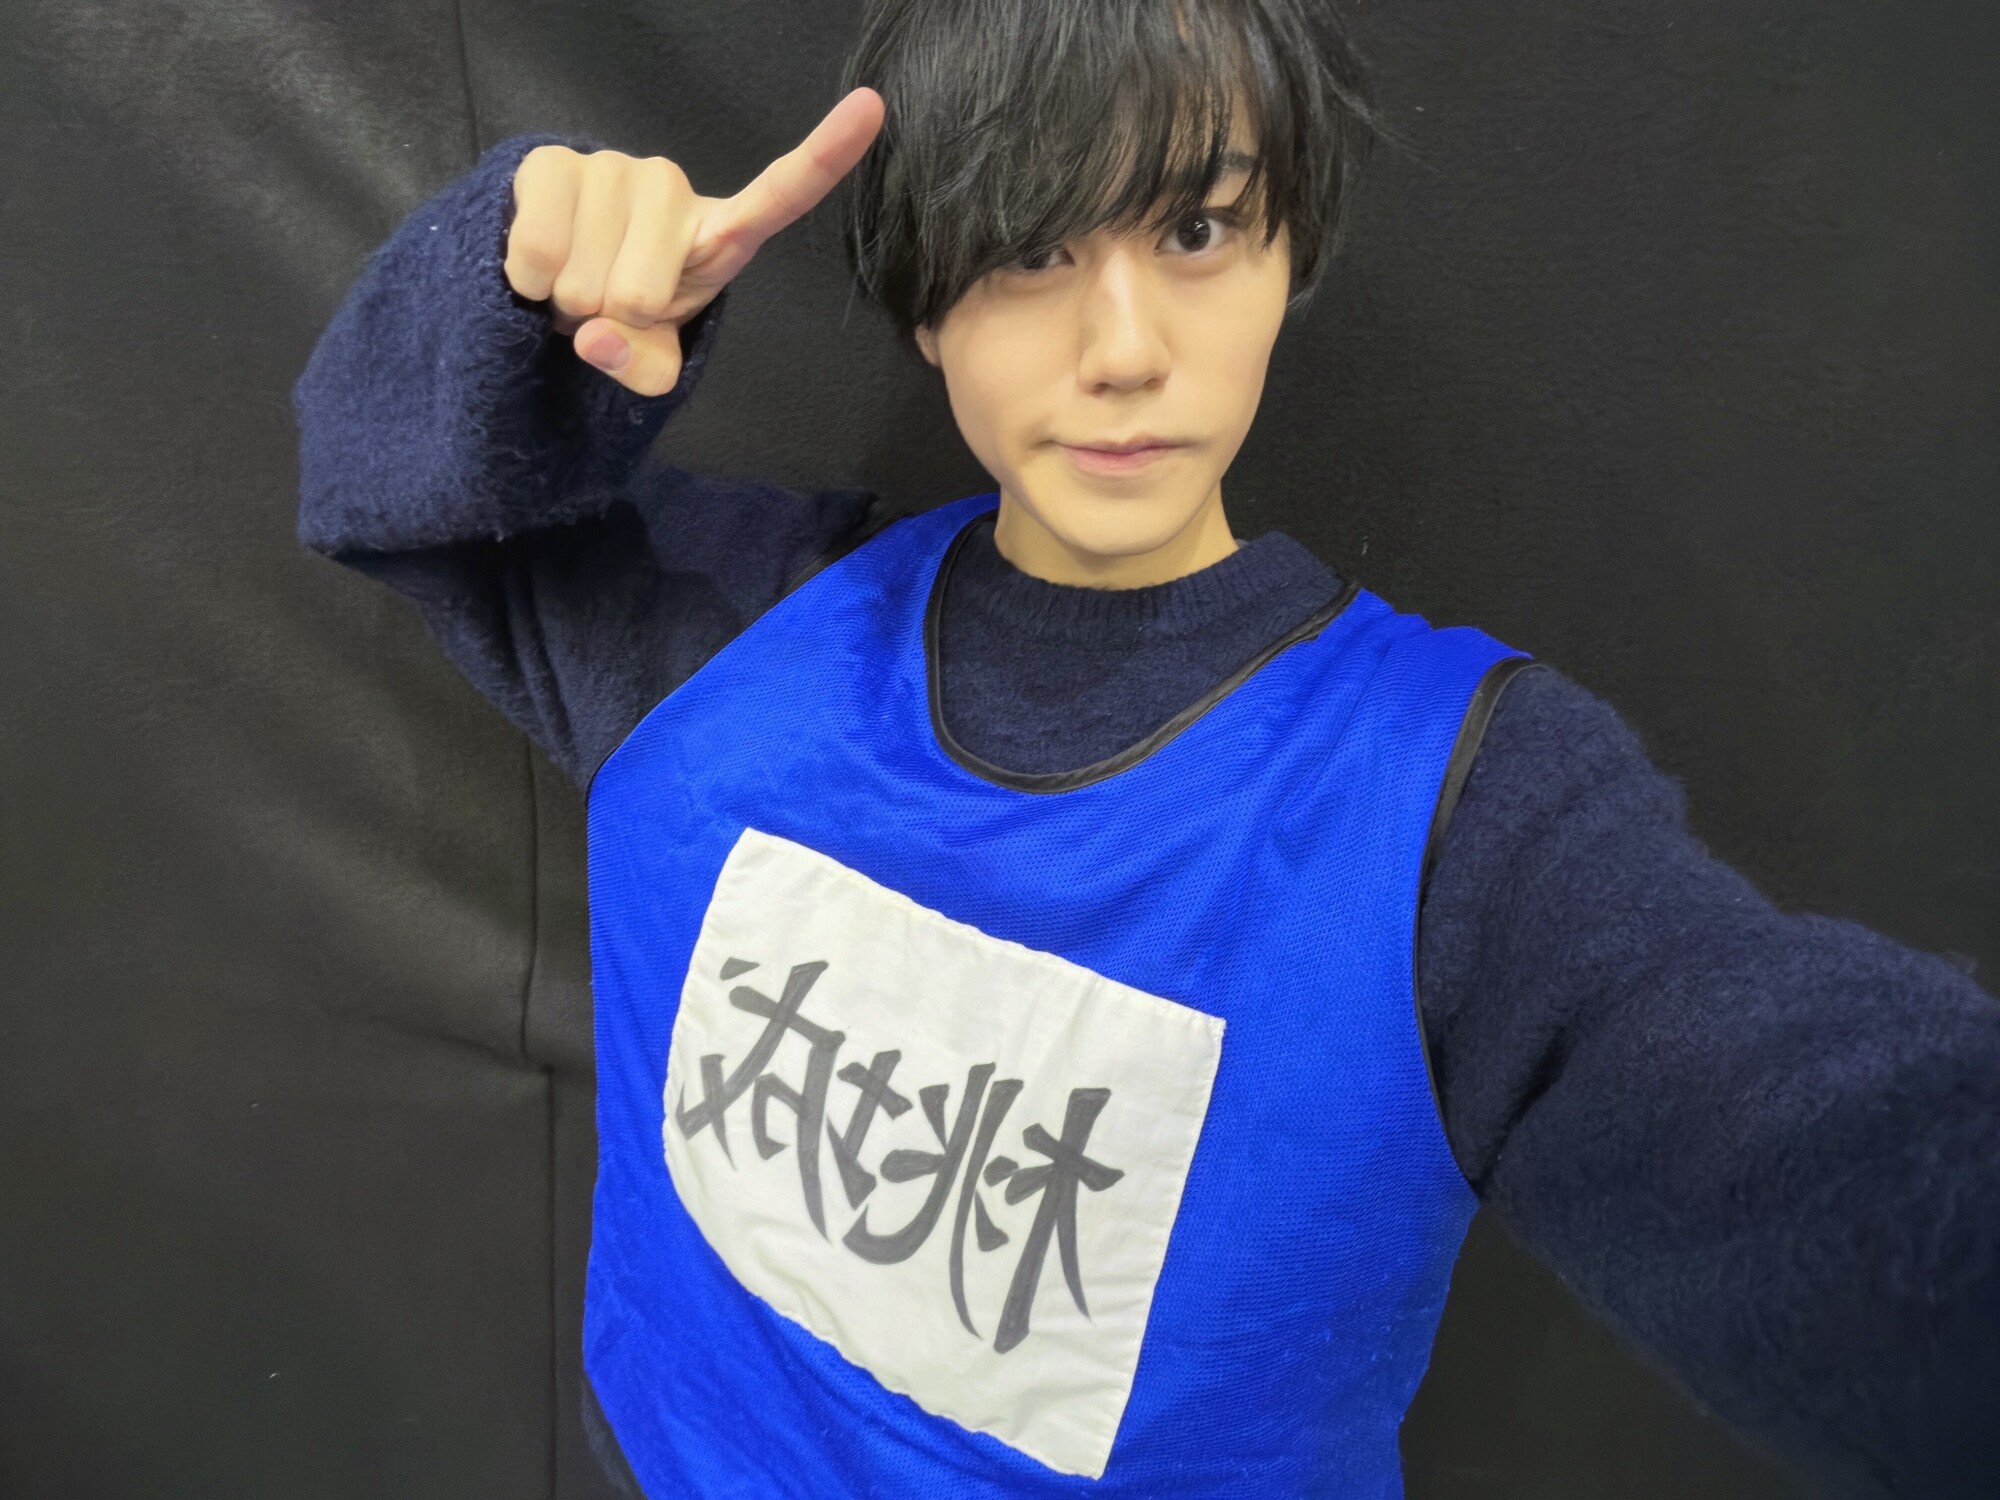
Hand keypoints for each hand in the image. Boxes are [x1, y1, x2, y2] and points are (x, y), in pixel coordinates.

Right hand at [504, 87, 885, 396]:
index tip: (871, 106)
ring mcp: (614, 168)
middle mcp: (673, 186)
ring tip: (577, 279)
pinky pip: (538, 253)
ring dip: (568, 302)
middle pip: (638, 296)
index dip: (826, 153)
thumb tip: (600, 337)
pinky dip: (529, 283)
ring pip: (584, 283)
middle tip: (607, 301)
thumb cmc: (620, 314)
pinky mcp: (553, 164)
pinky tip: (540, 267)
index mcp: (721, 232)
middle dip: (609, 319)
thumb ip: (645, 369)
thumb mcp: (649, 358)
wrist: (546, 277)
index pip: (782, 193)